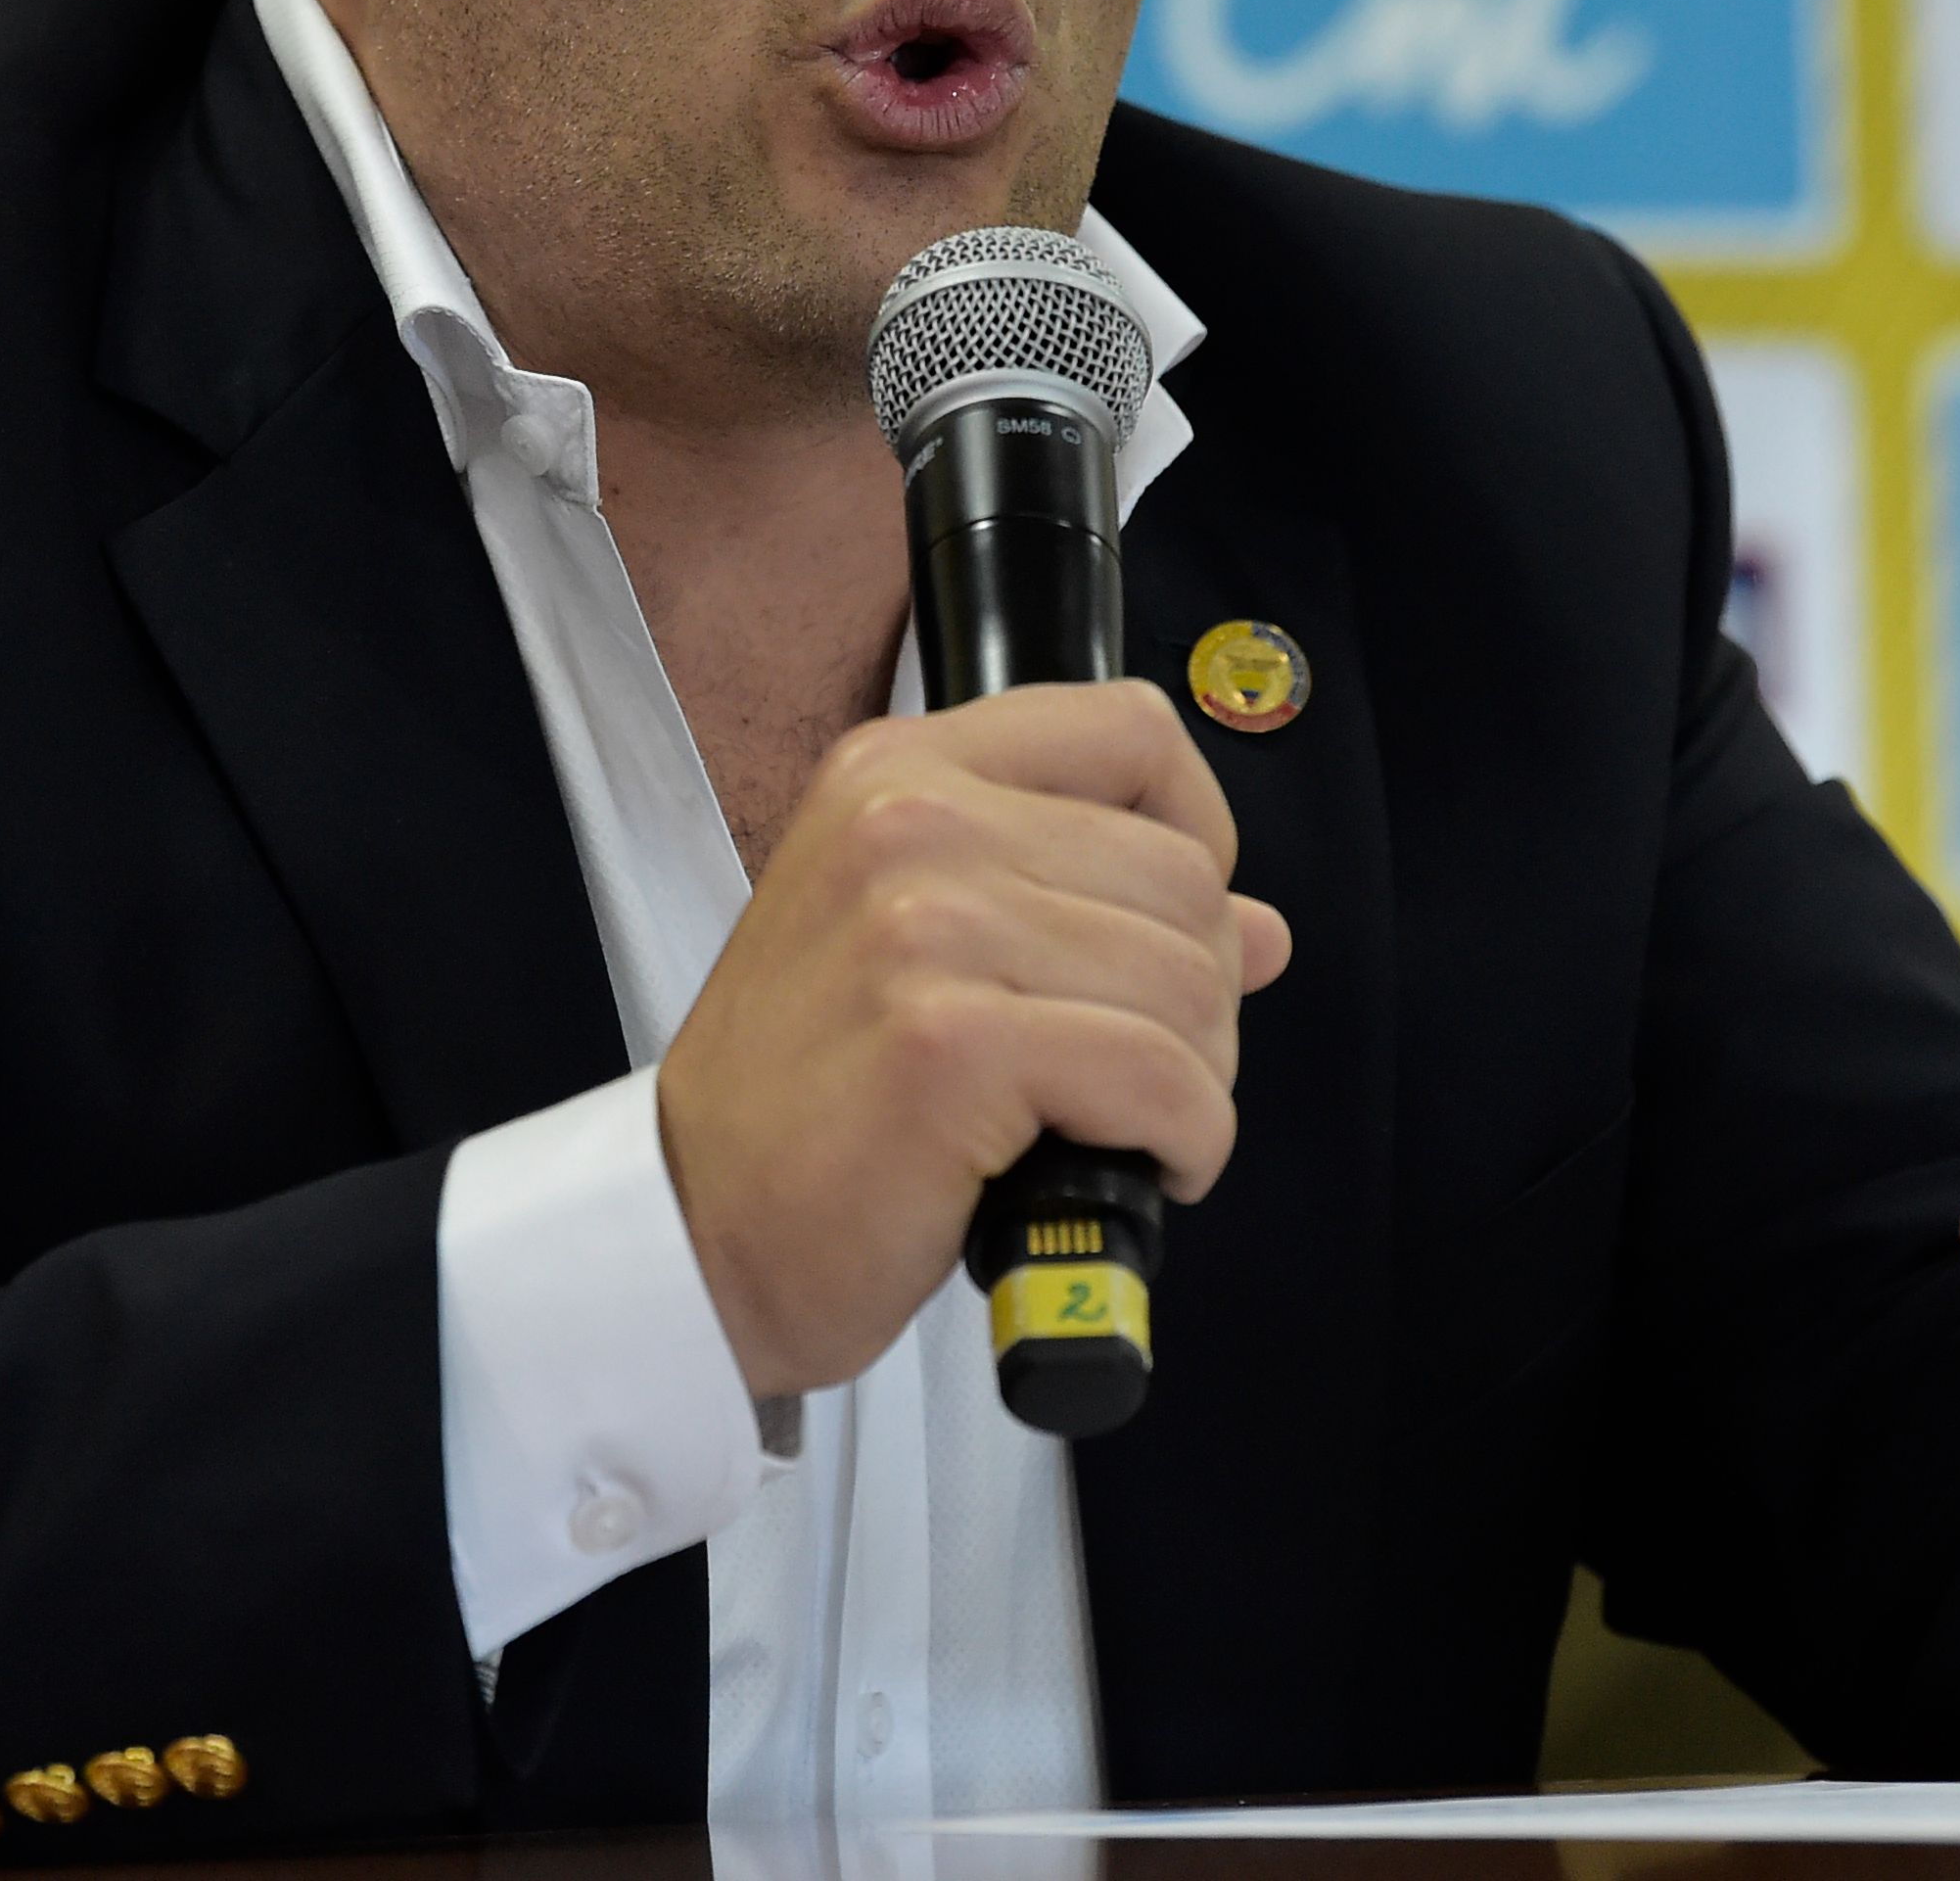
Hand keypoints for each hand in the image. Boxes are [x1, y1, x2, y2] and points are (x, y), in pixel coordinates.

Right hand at [657, 679, 1295, 1398]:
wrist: (697, 1229)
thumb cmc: (812, 1102)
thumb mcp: (926, 953)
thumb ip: (1084, 906)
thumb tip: (1262, 929)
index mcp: (899, 771)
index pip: (1132, 731)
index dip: (1197, 830)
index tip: (1167, 929)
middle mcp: (911, 821)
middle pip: (1184, 875)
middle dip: (1200, 997)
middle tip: (1134, 1076)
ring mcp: (926, 926)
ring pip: (1189, 981)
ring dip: (1195, 1081)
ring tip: (1121, 1128)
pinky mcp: (952, 1044)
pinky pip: (1163, 1079)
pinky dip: (1185, 1141)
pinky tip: (1136, 1170)